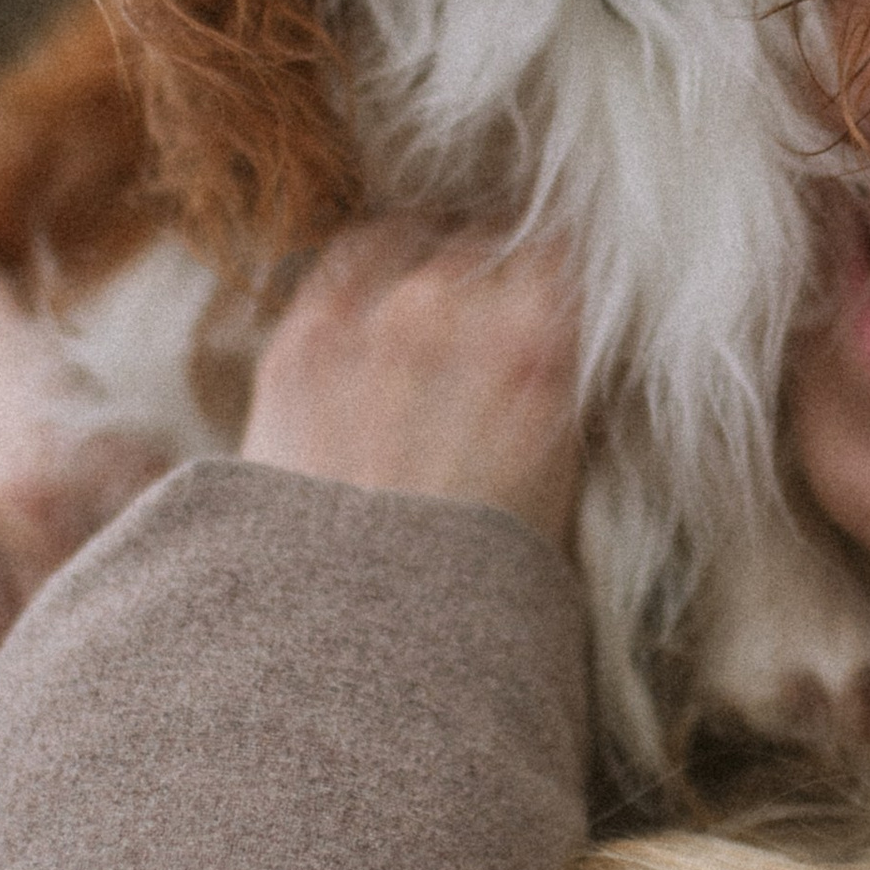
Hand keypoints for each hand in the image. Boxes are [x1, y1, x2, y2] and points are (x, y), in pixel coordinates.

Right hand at [0, 189, 169, 709]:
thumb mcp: (76, 403)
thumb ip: (138, 480)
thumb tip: (214, 554)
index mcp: (72, 468)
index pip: (132, 598)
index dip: (145, 628)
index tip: (153, 639)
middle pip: (69, 646)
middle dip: (84, 659)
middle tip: (94, 655)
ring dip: (14, 674)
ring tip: (25, 645)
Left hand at [241, 219, 581, 546]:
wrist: (357, 633)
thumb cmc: (473, 576)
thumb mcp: (559, 480)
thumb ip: (562, 393)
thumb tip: (561, 347)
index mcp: (540, 349)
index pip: (565, 255)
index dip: (559, 272)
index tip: (555, 287)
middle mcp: (455, 313)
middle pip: (491, 240)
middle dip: (497, 268)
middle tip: (495, 302)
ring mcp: (371, 319)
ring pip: (419, 235)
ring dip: (433, 257)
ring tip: (434, 298)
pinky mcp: (304, 339)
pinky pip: (346, 256)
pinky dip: (370, 262)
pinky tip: (377, 288)